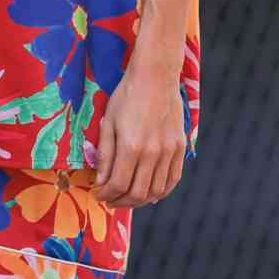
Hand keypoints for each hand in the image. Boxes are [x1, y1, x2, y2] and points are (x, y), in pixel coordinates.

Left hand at [92, 57, 187, 206]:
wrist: (156, 76)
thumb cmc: (127, 96)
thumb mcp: (108, 123)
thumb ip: (105, 155)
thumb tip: (101, 181)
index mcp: (131, 147)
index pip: (117, 185)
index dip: (105, 194)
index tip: (98, 194)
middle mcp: (152, 153)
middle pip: (137, 193)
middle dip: (120, 202)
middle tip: (110, 200)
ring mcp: (169, 152)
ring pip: (156, 191)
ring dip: (139, 201)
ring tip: (127, 198)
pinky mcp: (180, 148)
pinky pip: (172, 180)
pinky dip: (161, 192)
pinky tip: (149, 193)